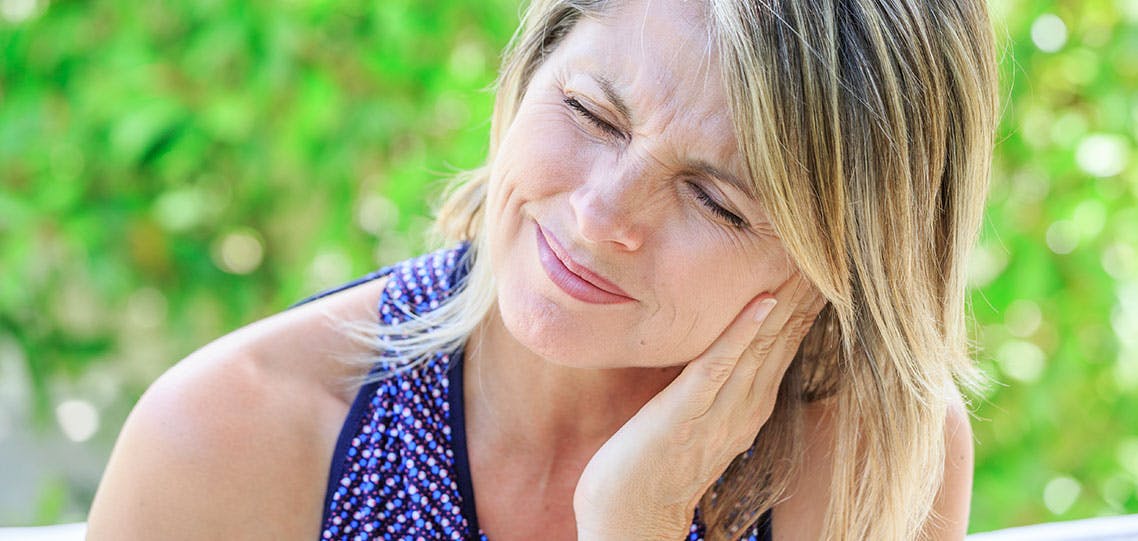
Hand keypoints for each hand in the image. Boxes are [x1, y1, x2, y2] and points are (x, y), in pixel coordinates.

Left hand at [573, 272, 825, 539]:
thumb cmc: (655, 460)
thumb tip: (724, 337)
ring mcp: (719, 411)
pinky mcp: (686, 413)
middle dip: (805, 290)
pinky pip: (717, 368)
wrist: (631, 516)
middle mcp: (745, 405)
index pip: (786, 340)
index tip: (822, 256)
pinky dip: (740, 334)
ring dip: (785, 301)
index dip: (804, 298)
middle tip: (832, 244)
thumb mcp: (697, 411)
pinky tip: (759, 302)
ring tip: (807, 259)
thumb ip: (716, 377)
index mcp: (750, 402)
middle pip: (783, 337)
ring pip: (761, 346)